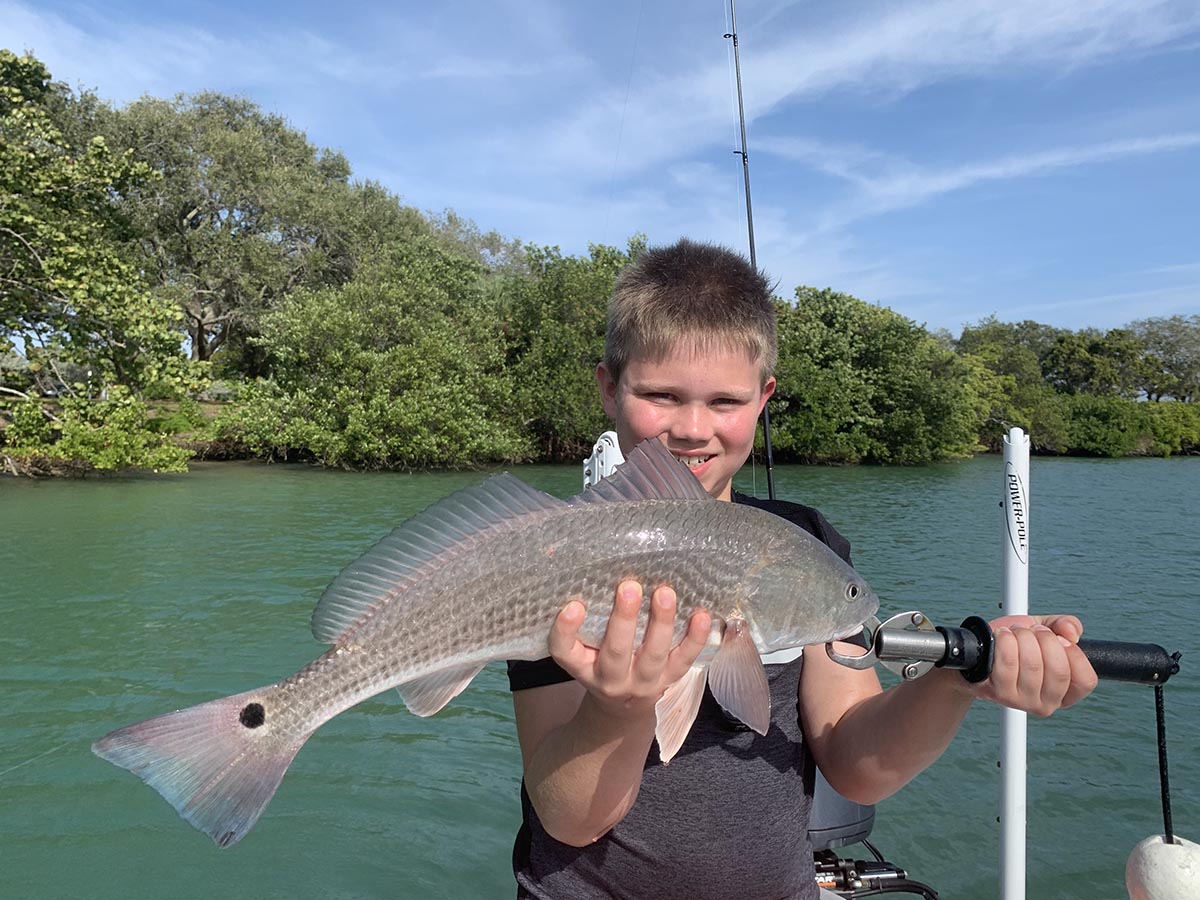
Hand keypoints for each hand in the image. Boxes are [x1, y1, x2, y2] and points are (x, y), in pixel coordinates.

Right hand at [548, 580, 710, 720]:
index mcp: (583, 667)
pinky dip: (695, 638)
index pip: (564, 651)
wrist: (624, 707)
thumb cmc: (601, 662)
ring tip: (664, 593)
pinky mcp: (670, 680)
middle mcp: (611, 679)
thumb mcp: (584, 650)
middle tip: (629, 587)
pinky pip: (685, 660)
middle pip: (615, 651)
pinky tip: (701, 615)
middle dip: (623, 619)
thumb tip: (588, 571)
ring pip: (653, 654)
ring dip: (661, 622)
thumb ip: (582, 621)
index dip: (565, 630)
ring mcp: (643, 682)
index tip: (573, 606)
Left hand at [970, 614, 1097, 715]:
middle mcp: (1046, 703)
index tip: (1060, 639)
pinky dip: (1005, 640)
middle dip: (1045, 639)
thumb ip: (1066, 625)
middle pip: (1058, 670)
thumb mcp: (1045, 630)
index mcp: (1064, 693)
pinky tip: (1001, 636)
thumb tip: (1071, 633)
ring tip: (1015, 633)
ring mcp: (1021, 701)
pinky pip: (1008, 662)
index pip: (1086, 681)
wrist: (976, 652)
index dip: (1074, 654)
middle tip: (1033, 632)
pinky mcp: (998, 693)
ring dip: (1022, 637)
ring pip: (1032, 663)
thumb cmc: (1014, 643)